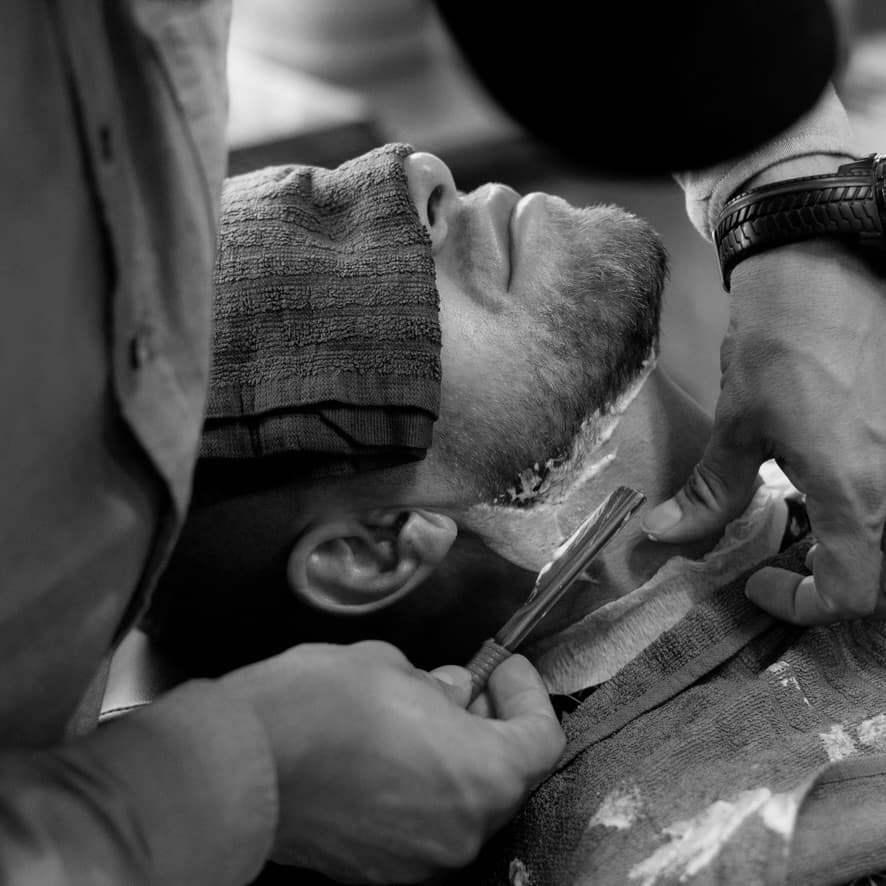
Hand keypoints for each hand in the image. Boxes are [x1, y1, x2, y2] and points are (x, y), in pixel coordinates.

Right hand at [220, 641, 563, 882]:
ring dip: (456, 759)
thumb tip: (454, 693)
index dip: (527, 695)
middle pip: (505, 777)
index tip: (502, 668)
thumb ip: (439, 685)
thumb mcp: (392, 666)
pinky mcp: (378, 871)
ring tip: (420, 717)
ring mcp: (420, 861)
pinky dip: (423, 790)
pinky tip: (391, 755)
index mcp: (481, 776)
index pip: (542, 738)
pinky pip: (423, 826)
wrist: (238, 764)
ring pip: (463, 804)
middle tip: (464, 686)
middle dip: (491, 726)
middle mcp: (462, 832)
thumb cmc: (319, 705)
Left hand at [642, 237, 885, 624]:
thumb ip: (710, 494)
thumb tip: (663, 535)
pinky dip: (864, 511)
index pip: (852, 592)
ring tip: (807, 525)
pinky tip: (829, 486)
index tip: (757, 581)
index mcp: (858, 493)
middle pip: (882, 574)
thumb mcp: (738, 428)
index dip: (801, 604)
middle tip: (788, 559)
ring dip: (853, 548)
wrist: (825, 273)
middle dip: (834, 580)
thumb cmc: (781, 347)